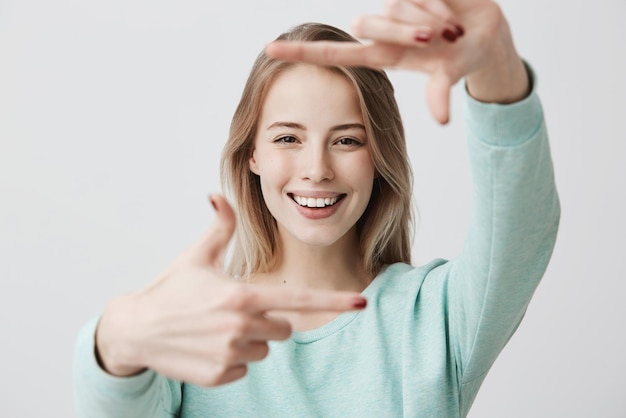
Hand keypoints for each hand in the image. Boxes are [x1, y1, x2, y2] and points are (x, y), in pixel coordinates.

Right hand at [95, 194, 366, 385]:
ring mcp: (230, 354)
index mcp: (243, 295)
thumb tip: (218, 195)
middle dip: (269, 320)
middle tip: (237, 311)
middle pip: (284, 329)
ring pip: (265, 351)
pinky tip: (209, 346)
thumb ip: (219, 226)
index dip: (333, 301)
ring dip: (250, 341)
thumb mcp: (197, 255)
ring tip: (218, 328)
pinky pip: (245, 369)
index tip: (361, 302)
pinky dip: (233, 360)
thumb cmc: (170, 289)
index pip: (300, 300)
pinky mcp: (220, 375)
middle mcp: (242, 327)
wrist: (136, 329)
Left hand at [265, 0, 528, 123]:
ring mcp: (395, 7)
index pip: (334, 53)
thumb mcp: (451, 73)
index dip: (303, 52)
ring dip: (426, 19)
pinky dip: (436, 4)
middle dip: (405, 32)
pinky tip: (450, 13)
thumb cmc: (463, 56)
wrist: (487, 30)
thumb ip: (441, 90)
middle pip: (368, 25)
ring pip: (393, 8)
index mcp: (382, 55)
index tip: (269, 50)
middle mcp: (383, 30)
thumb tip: (441, 120)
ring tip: (449, 29)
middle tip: (435, 39)